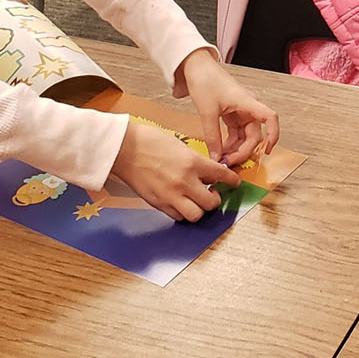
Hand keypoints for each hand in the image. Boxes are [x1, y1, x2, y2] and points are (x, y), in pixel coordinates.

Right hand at [109, 120, 239, 221]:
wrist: (124, 148)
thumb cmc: (148, 141)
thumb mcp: (179, 146)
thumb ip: (194, 162)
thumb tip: (205, 174)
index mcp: (192, 162)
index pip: (221, 175)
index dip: (231, 180)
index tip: (234, 182)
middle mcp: (184, 181)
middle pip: (211, 202)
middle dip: (215, 199)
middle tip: (212, 194)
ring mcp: (170, 195)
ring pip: (196, 215)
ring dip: (199, 209)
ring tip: (197, 201)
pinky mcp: (158, 203)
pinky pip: (177, 216)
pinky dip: (182, 213)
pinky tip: (181, 204)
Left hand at [174, 47, 279, 166]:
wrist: (196, 67)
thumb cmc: (205, 81)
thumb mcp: (207, 112)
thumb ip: (213, 137)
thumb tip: (217, 157)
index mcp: (247, 102)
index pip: (270, 118)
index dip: (273, 135)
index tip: (267, 151)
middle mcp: (248, 107)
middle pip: (255, 134)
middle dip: (244, 150)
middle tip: (229, 162)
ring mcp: (240, 111)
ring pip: (245, 135)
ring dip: (237, 148)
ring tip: (223, 158)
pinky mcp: (232, 114)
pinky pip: (236, 133)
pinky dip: (231, 143)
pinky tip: (221, 150)